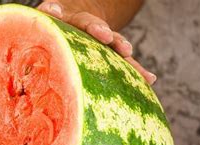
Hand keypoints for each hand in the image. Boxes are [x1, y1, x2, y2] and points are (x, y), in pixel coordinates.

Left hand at [38, 1, 155, 84]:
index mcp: (78, 22)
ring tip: (145, 76)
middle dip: (118, 44)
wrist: (69, 18)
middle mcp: (95, 33)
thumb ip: (51, 11)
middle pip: (109, 38)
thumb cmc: (54, 20)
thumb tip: (53, 9)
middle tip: (126, 51)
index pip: (88, 23)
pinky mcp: (105, 58)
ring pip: (118, 53)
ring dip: (130, 63)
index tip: (105, 36)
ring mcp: (102, 46)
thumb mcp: (50, 14)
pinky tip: (149, 80)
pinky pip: (121, 65)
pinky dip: (134, 72)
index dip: (97, 29)